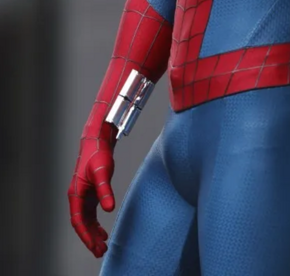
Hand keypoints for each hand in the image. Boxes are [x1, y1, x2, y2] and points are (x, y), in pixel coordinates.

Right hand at [68, 122, 115, 257]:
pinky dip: (95, 224)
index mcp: (76, 194)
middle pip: (81, 224)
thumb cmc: (97, 155)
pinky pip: (91, 214)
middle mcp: (77, 197)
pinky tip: (103, 231)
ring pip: (86, 220)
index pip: (78, 220)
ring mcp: (84, 195)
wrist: (97, 142)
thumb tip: (109, 209)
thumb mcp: (102, 172)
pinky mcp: (91, 193)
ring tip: (102, 246)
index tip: (94, 246)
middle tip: (100, 252)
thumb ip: (105, 190)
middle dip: (89, 239)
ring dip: (93, 233)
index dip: (85, 235)